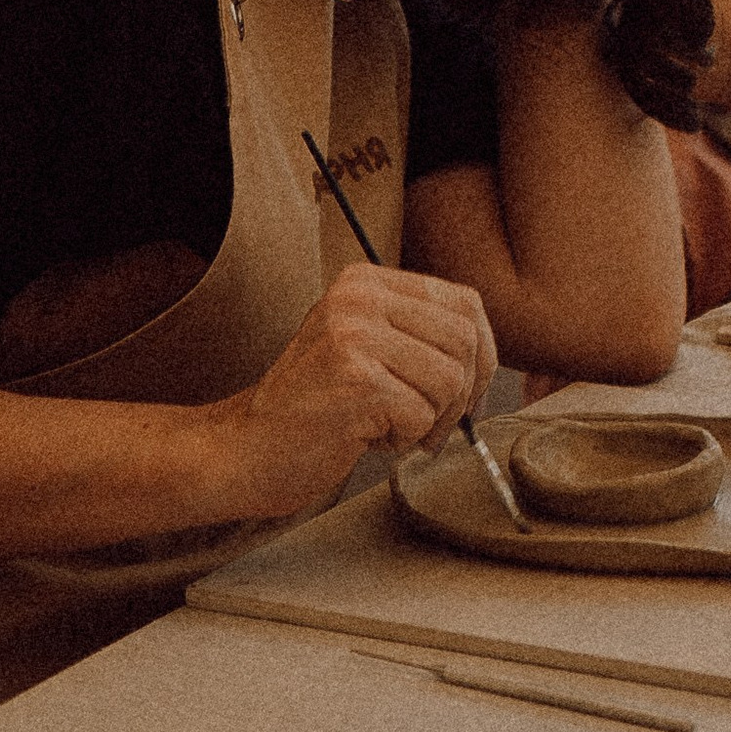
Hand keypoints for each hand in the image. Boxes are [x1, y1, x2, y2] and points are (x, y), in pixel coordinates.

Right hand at [211, 262, 497, 519]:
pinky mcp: (355, 381)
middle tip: (428, 424)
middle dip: (462, 394)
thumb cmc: (310, 409)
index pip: (463, 301)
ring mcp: (356, 335)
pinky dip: (404, 439)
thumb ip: (414, 334)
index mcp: (365, 281)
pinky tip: (366, 438)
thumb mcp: (361, 345)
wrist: (244, 450)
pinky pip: (422, 415)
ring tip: (388, 428)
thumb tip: (485, 353)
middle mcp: (360, 297)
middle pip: (465, 339)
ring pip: (450, 380)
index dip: (482, 350)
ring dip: (430, 420)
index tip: (469, 388)